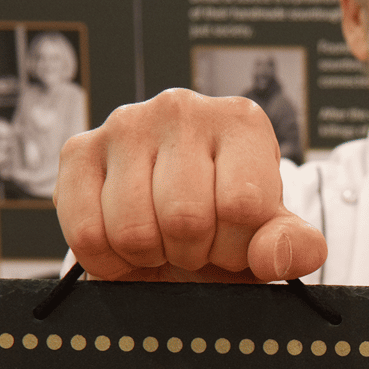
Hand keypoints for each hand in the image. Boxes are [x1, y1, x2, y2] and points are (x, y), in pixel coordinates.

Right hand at [54, 89, 326, 282]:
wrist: (172, 223)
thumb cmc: (226, 224)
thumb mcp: (269, 237)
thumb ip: (290, 246)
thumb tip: (275, 256)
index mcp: (242, 121)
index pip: (242, 205)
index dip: (237, 246)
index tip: (232, 242)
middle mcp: (182, 108)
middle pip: (185, 219)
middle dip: (192, 252)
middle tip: (194, 245)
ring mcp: (125, 124)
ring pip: (133, 231)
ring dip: (150, 256)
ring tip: (162, 240)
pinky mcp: (78, 150)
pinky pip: (87, 234)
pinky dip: (108, 260)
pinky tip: (126, 244)